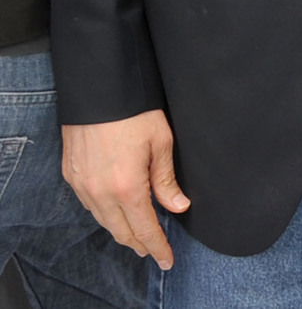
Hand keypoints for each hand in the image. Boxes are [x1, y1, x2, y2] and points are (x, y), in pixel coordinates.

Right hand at [63, 110, 188, 268]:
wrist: (99, 92)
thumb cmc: (135, 113)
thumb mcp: (162, 143)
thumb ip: (167, 180)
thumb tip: (178, 206)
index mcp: (127, 187)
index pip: (144, 228)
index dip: (157, 246)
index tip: (167, 260)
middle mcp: (100, 193)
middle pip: (121, 230)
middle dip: (139, 243)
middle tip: (154, 250)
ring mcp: (82, 186)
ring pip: (103, 221)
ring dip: (121, 230)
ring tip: (136, 236)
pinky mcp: (71, 176)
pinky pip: (89, 205)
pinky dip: (104, 214)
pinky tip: (115, 212)